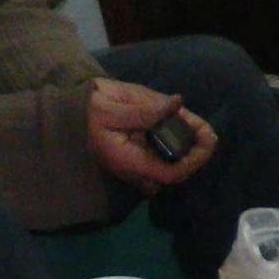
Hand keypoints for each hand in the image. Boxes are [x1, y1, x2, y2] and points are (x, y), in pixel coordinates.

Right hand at [86, 78, 215, 193]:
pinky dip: (176, 139)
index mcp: (127, 161)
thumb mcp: (112, 106)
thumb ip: (145, 109)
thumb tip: (177, 103)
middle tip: (207, 132)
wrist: (70, 114)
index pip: (168, 174)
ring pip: (169, 166)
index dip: (193, 161)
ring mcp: (135, 164)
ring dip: (187, 148)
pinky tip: (183, 121)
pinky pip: (162, 156)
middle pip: (173, 175)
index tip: (208, 140)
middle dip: (194, 155)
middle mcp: (133, 169)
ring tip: (199, 127)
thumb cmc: (88, 110)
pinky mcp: (136, 155)